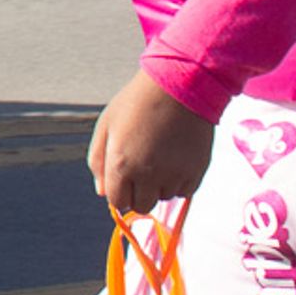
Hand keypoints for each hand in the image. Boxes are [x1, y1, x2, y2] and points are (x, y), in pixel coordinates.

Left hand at [88, 71, 216, 214]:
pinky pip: (184, 192)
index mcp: (121, 164)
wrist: (179, 88)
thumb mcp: (106, 126)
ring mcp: (174, 175)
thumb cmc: (137, 103)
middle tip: (139, 171)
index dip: (118, 194)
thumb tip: (102, 191)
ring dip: (158, 186)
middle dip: (137, 194)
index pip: (117, 202)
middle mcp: (148, 175)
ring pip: (163, 198)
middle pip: (141, 206)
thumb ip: (98, 161)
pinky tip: (174, 159)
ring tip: (158, 157)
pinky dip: (178, 182)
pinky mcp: (197, 172)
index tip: (121, 183)